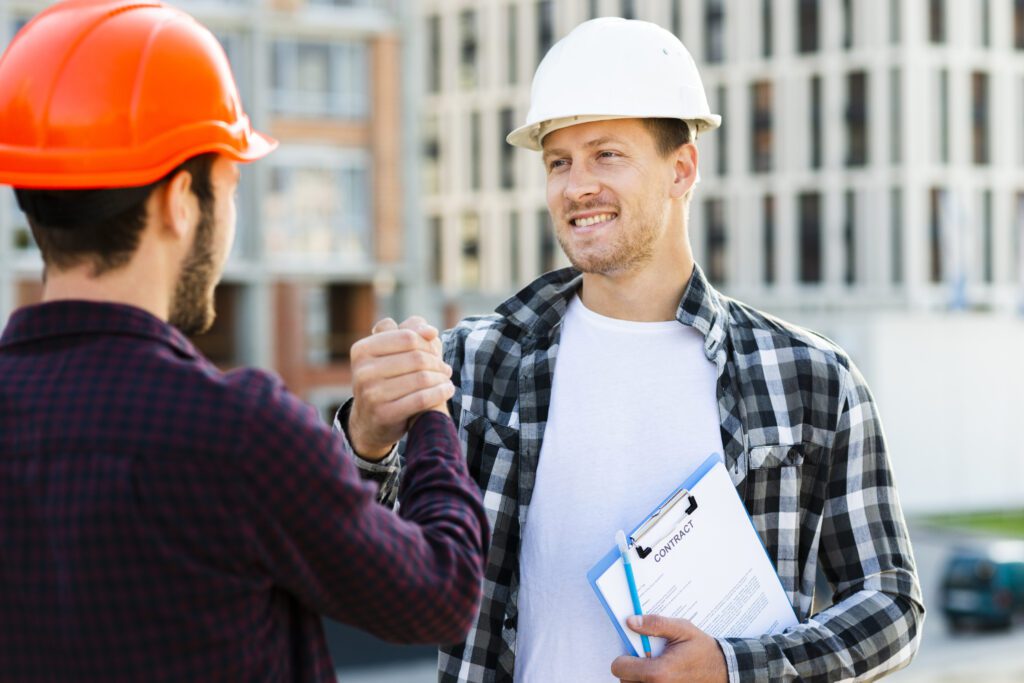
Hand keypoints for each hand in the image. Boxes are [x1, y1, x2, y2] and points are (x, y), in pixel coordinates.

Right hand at [347, 316, 453, 460]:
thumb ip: (410, 333)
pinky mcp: (383, 414)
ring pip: (422, 378)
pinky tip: (447, 390)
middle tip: (445, 369)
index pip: (408, 337)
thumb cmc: (386, 380)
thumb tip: (430, 331)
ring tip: (446, 379)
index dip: (427, 343)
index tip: (436, 352)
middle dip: (436, 362)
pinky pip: (422, 399)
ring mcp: (371, 393)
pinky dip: (440, 392)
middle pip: (417, 358)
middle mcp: (362, 371)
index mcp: (362, 349)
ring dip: (441, 378)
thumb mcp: (391, 353)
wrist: (370, 422)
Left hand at [611, 615, 726, 682]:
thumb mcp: (682, 629)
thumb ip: (655, 624)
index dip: (623, 656)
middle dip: (632, 666)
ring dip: (639, 676)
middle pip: (624, 679)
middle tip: (647, 657)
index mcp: (658, 672)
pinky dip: (648, 681)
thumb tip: (631, 622)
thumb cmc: (702, 650)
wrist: (722, 670)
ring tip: (655, 665)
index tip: (634, 649)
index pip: (619, 667)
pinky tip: (661, 674)